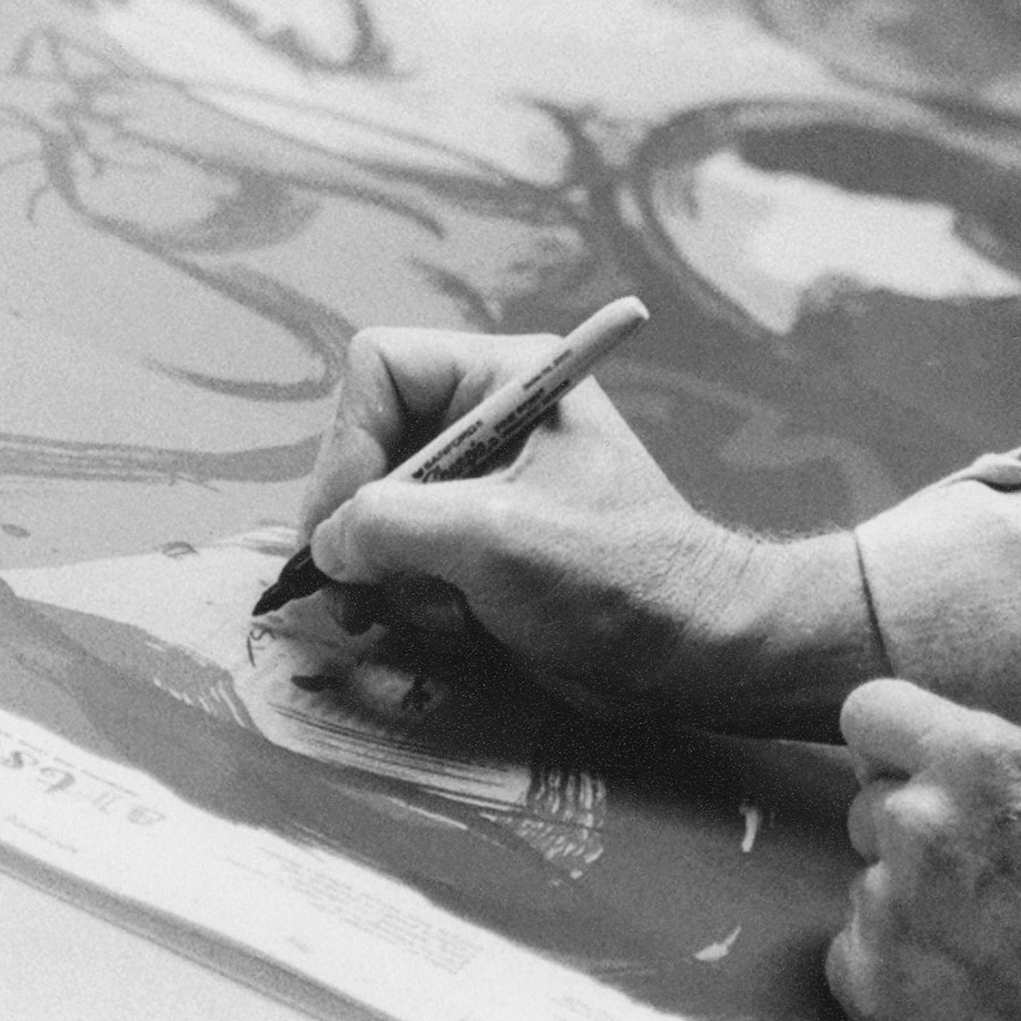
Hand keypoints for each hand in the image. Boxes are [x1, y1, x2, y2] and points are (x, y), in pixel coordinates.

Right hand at [294, 327, 879, 729]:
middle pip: (371, 444)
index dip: (350, 441)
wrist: (693, 651)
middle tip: (360, 590)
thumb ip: (393, 526)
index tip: (349, 524)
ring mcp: (485, 483)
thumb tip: (328, 542)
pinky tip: (450, 627)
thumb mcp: (495, 540)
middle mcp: (490, 417)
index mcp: (507, 377)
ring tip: (434, 614)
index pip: (382, 368)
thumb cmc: (616, 578)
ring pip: (380, 511)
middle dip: (364, 525)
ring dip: (389, 573)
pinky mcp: (484, 543)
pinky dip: (410, 596)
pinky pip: (408, 555)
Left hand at [828, 679, 1020, 1020]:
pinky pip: (855, 952)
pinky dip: (896, 964)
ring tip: (982, 937)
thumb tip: (1020, 775)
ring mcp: (891, 907)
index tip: (909, 763)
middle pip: (871, 802)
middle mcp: (920, 823)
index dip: (894, 739)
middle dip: (915, 830)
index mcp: (980, 760)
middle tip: (975, 871)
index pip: (873, 712)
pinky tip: (959, 979)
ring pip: (868, 881)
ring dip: (909, 901)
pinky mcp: (875, 983)